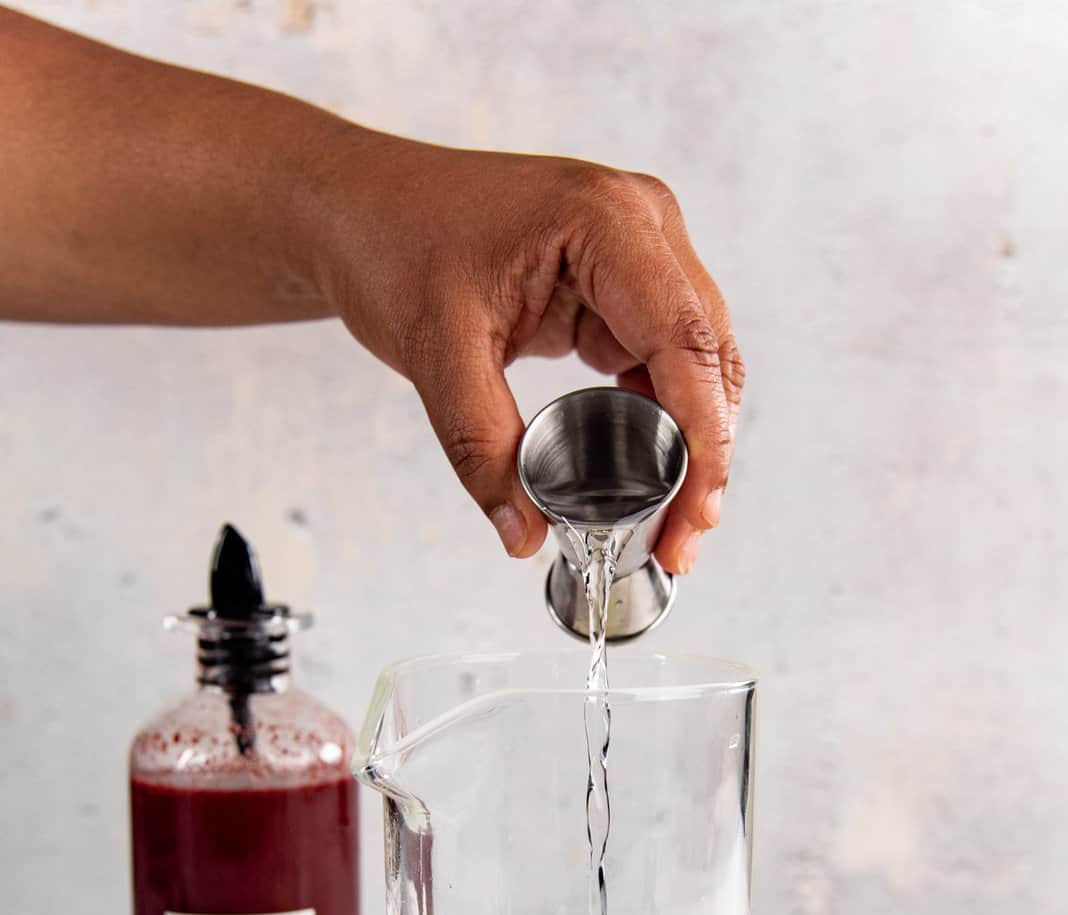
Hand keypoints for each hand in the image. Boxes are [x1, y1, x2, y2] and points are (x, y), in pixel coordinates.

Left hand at [314, 138, 743, 574]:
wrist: (361, 209)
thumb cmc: (393, 241)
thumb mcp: (437, 354)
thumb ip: (483, 450)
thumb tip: (523, 534)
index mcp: (609, 220)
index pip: (684, 342)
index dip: (701, 437)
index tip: (695, 510)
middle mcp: (641, 225)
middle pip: (707, 356)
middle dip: (703, 456)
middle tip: (682, 539)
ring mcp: (637, 253)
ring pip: (696, 365)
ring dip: (689, 445)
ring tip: (670, 524)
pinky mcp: (620, 286)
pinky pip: (662, 362)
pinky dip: (662, 421)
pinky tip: (651, 476)